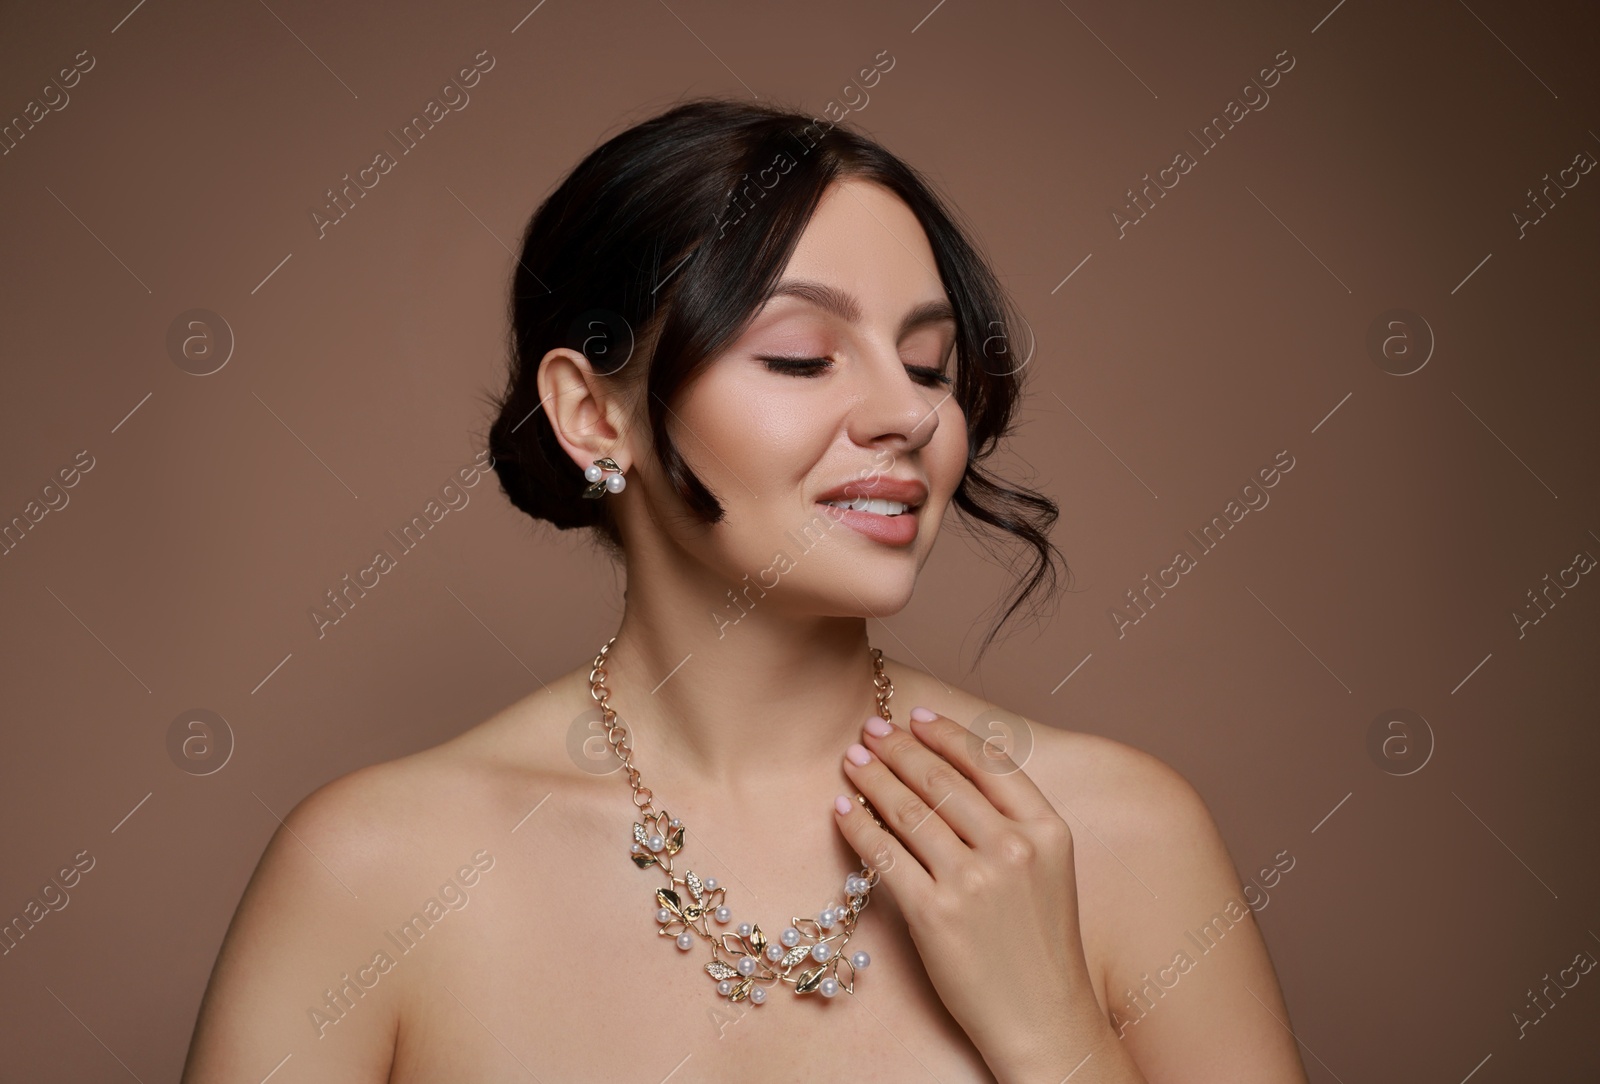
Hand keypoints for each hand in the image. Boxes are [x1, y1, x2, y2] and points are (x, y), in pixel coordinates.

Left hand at [833, 707, 1112, 1080]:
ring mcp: (973, 882)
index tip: (915, 716)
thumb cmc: (1041, 943)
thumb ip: (1013, 821)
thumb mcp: (1050, 870)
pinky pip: (885, 855)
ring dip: (873, 778)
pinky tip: (843, 809)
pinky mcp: (936, 915)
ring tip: (853, 762)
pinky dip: (858, 826)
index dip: (946, 732)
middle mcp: (1012, 849)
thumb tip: (951, 769)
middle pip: (941, 780)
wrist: (1044, 1018)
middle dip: (898, 748)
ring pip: (909, 811)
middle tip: (870, 731)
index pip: (989, 761)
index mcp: (1047, 831)